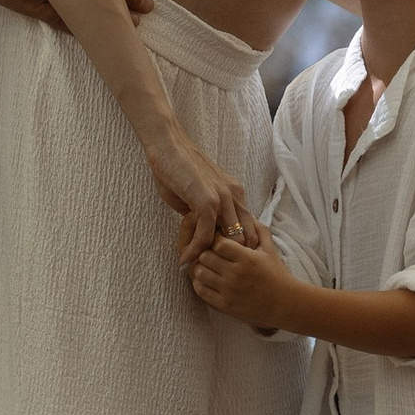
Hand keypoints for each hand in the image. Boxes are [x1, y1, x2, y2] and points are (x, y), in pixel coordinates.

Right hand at [145, 122, 245, 260]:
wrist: (167, 146)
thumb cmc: (178, 168)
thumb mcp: (197, 196)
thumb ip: (204, 214)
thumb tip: (202, 234)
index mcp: (235, 194)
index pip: (246, 229)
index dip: (233, 248)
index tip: (217, 260)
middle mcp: (235, 196)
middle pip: (245, 238)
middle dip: (229, 257)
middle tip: (209, 269)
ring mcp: (223, 198)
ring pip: (230, 240)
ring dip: (212, 257)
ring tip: (196, 268)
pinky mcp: (207, 201)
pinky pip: (207, 236)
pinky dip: (196, 250)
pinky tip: (185, 258)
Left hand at [192, 233, 299, 331]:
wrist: (285, 304)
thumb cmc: (277, 274)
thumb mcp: (270, 249)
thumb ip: (259, 230)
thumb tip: (249, 214)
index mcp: (247, 258)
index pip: (218, 243)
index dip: (216, 240)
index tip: (219, 242)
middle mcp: (236, 274)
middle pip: (205, 257)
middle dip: (206, 252)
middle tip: (211, 254)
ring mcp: (229, 291)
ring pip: (200, 273)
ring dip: (201, 268)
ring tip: (209, 267)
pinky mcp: (225, 306)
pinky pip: (201, 292)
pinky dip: (200, 284)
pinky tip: (208, 281)